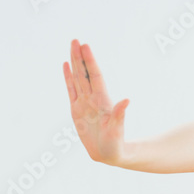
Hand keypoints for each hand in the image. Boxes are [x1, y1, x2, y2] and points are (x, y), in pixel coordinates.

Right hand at [63, 39, 129, 163]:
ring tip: (72, 46)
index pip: (95, 77)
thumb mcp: (117, 130)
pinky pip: (70, 91)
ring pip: (77, 79)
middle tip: (75, 40)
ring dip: (74, 63)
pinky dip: (68, 78)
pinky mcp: (76, 110)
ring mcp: (84, 103)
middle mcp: (93, 99)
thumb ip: (120, 115)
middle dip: (80, 57)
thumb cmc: (116, 144)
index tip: (86, 46)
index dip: (90, 62)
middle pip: (84, 74)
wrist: (109, 154)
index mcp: (103, 101)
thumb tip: (127, 100)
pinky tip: (65, 66)